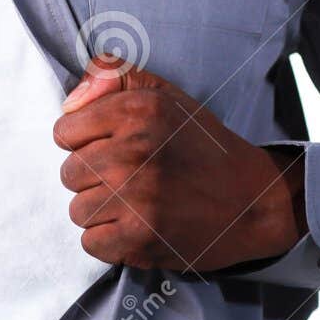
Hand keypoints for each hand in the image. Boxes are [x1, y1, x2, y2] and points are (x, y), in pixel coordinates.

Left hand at [53, 55, 305, 271]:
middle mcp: (134, 150)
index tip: (113, 148)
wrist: (254, 202)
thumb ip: (113, 77)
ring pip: (78, 210)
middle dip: (93, 178)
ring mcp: (136, 197)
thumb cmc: (203, 148)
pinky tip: (138, 227)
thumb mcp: (165, 96)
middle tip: (131, 179)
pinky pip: (91, 242)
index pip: (65, 131)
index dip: (86, 142)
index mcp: (138, 110)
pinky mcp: (140, 237)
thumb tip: (69, 102)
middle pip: (69, 173)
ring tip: (137, 204)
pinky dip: (111, 241)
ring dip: (101, 212)